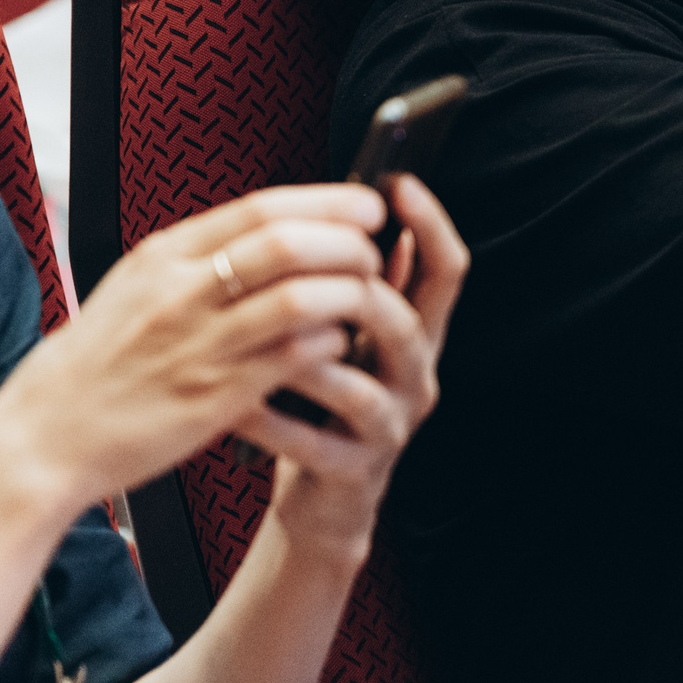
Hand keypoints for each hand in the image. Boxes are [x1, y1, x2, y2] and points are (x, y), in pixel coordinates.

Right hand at [0, 186, 388, 515]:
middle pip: (289, 243)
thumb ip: (203, 254)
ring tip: (365, 297)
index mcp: (165, 257)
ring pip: (299, 297)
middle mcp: (182, 294)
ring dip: (349, 292)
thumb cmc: (99, 362)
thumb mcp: (139, 285)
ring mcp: (199, 346)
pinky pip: (293, 358)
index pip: (263, 207)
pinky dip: (329, 343)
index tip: (368, 203)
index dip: (330, 201)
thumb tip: (282, 222)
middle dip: (349, 243)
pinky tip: (337, 342)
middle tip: (373, 253)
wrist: (44, 438)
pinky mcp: (215, 398)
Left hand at [235, 176, 468, 561]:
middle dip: (360, 292)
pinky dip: (270, 419)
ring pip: (358, 386)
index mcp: (420, 335)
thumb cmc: (329, 405)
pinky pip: (310, 441)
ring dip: (306, 360)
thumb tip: (377, 219)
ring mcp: (391, 426)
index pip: (447, 271)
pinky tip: (235, 402)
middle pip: (407, 323)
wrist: (326, 499)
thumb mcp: (359, 340)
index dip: (431, 224)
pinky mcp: (355, 470)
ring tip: (259, 339)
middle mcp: (417, 376)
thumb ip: (371, 288)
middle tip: (310, 270)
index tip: (399, 183)